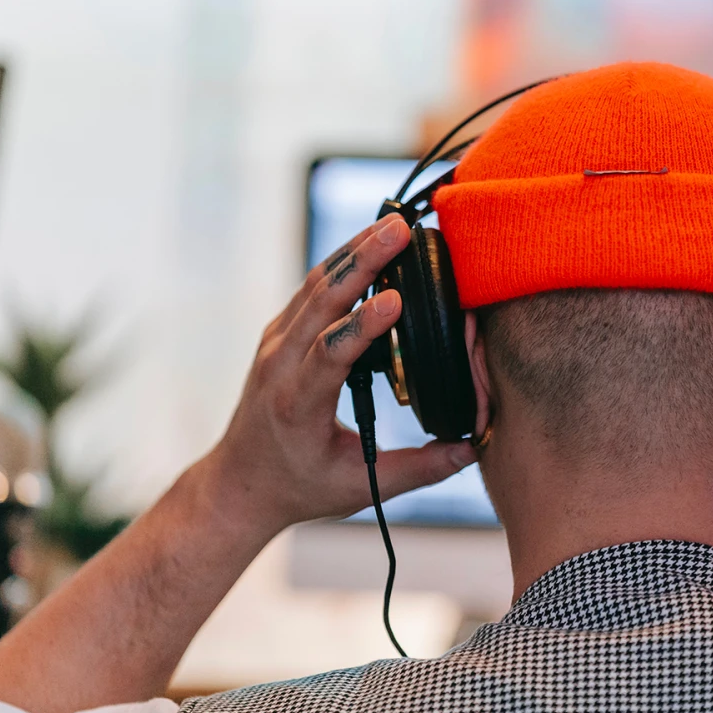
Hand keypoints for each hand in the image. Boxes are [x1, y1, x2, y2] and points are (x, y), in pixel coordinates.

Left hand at [200, 216, 476, 534]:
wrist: (241, 482)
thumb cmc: (300, 486)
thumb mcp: (359, 487)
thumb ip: (419, 470)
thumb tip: (472, 449)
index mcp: (299, 404)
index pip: (330, 354)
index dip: (363, 326)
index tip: (397, 299)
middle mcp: (281, 366)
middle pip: (321, 301)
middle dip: (362, 262)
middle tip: (400, 230)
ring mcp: (276, 343)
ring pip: (315, 285)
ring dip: (354, 252)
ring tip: (392, 224)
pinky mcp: (280, 333)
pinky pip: (311, 289)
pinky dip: (342, 263)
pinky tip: (370, 243)